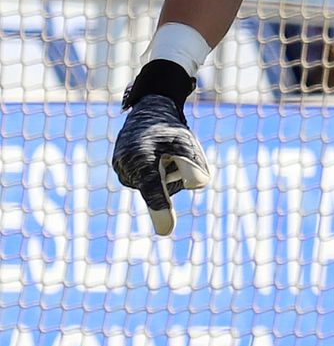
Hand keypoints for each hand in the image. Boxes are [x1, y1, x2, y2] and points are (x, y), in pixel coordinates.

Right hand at [112, 60, 210, 235]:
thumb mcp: (185, 142)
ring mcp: (123, 174)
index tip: (166, 230)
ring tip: (163, 153)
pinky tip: (156, 159)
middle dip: (175, 174)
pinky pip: (152, 184)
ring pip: (160, 187)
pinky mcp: (125, 175)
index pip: (153, 189)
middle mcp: (126, 169)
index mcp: (140, 158)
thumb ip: (193, 163)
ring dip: (169, 173)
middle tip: (171, 151)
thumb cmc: (169, 129)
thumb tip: (199, 185)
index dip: (161, 208)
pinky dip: (160, 174)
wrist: (147, 115)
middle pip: (163, 188)